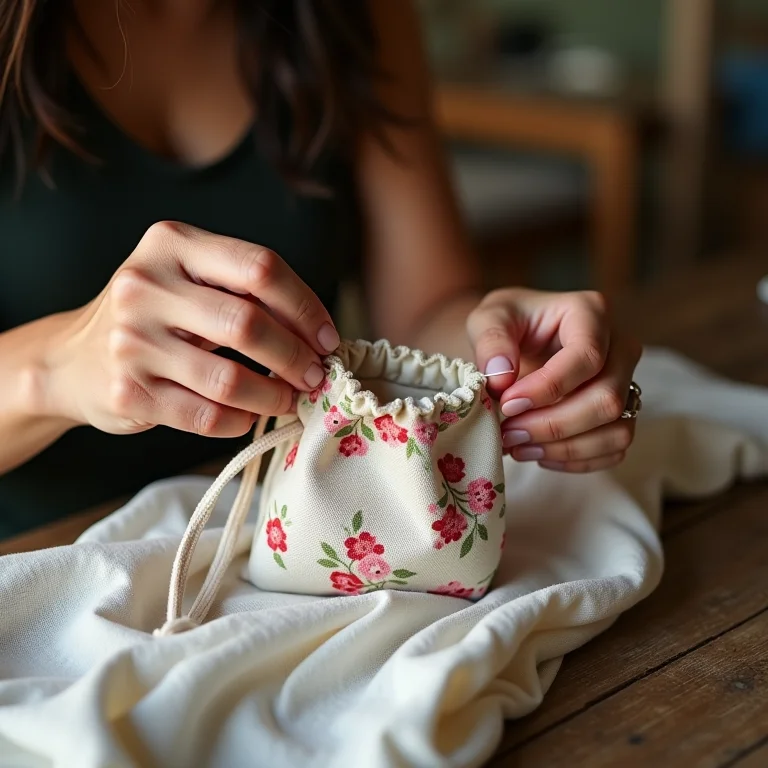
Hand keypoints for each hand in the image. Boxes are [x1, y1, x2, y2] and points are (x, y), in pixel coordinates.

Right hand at [45, 222, 339, 436]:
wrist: (72, 359)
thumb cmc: (154, 316)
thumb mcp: (189, 281)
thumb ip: (246, 292)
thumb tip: (319, 336)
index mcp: (172, 244)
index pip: (260, 268)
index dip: (306, 308)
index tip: (327, 339)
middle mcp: (145, 285)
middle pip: (249, 323)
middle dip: (296, 357)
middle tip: (314, 376)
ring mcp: (131, 341)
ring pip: (229, 378)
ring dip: (274, 396)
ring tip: (289, 399)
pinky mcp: (127, 391)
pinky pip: (205, 416)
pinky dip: (240, 421)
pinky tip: (249, 417)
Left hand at [468, 288, 641, 472]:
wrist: (516, 340)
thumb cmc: (507, 324)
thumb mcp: (487, 318)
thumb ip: (490, 341)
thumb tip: (501, 377)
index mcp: (591, 312)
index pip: (587, 357)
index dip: (548, 388)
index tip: (507, 404)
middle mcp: (620, 347)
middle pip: (607, 399)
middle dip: (553, 425)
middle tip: (508, 432)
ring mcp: (626, 382)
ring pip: (616, 430)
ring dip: (564, 448)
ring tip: (518, 446)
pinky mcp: (621, 414)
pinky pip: (614, 449)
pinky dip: (575, 460)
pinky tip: (538, 453)